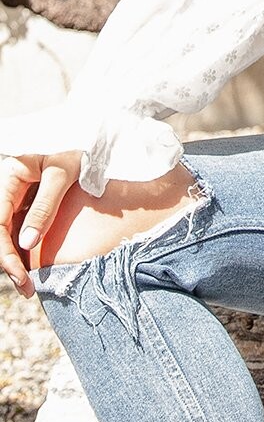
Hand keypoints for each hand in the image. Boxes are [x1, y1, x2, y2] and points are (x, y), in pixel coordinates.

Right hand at [0, 151, 82, 298]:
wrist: (95, 132)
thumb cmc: (79, 145)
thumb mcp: (63, 174)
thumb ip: (45, 206)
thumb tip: (27, 243)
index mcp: (9, 176)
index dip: (4, 251)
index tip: (19, 274)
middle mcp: (8, 188)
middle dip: (8, 262)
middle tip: (26, 288)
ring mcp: (17, 196)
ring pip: (7, 234)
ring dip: (14, 260)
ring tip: (28, 286)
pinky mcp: (30, 203)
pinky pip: (20, 229)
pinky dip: (24, 251)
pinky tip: (31, 269)